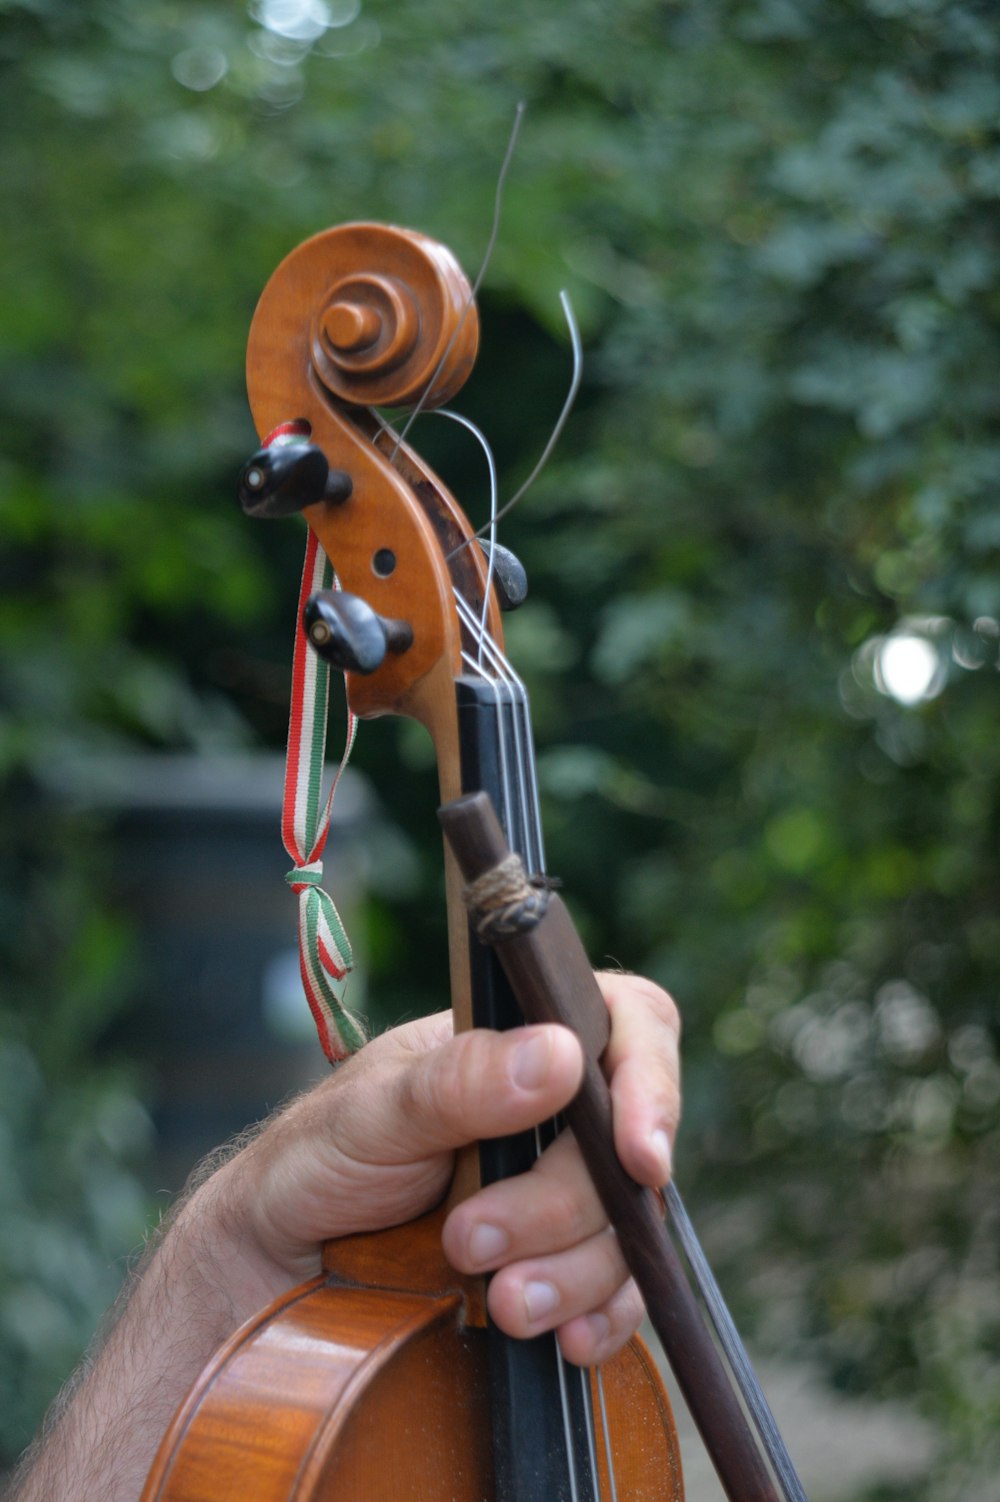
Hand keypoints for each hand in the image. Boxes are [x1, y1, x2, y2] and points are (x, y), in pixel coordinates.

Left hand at [203, 973, 680, 1366]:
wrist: (277, 1266)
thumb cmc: (317, 1158)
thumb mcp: (373, 1111)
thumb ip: (458, 1082)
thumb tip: (561, 1055)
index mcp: (520, 1040)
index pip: (629, 1025)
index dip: (651, 1084)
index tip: (635, 1158)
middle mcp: (557, 1110)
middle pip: (627, 1147)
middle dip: (561, 1207)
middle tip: (472, 1239)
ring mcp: (565, 1191)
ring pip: (630, 1228)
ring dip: (574, 1274)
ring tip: (498, 1303)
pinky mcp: (562, 1264)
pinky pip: (620, 1296)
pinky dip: (598, 1320)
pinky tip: (560, 1338)